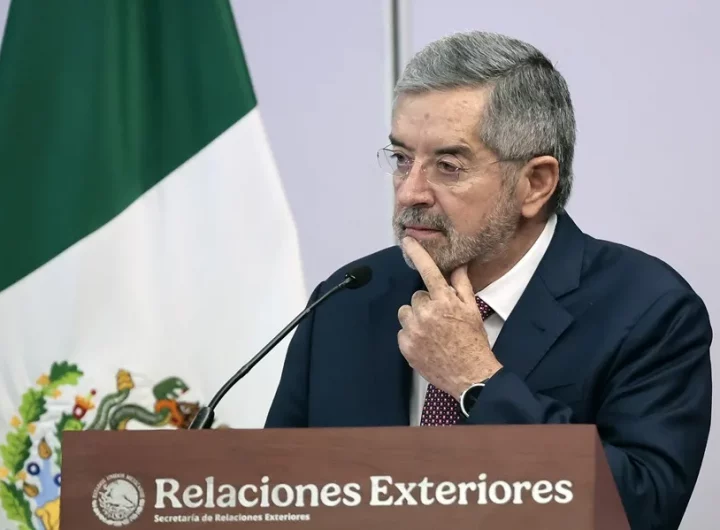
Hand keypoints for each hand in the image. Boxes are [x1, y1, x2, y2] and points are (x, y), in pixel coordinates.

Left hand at [397, 237, 502, 398]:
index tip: (407, 241)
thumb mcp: (472, 310)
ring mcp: (414, 330)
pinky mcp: (405, 345)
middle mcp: (426, 312)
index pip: (428, 271)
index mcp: (444, 300)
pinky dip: (411, 335)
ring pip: (406, 312)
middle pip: (417, 296)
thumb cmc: (473, 341)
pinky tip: (426, 343)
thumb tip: (458, 264)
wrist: (470, 375)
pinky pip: (402, 331)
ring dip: (416, 318)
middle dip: (426, 304)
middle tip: (441, 319)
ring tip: (432, 332)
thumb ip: (461, 285)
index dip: (418, 254)